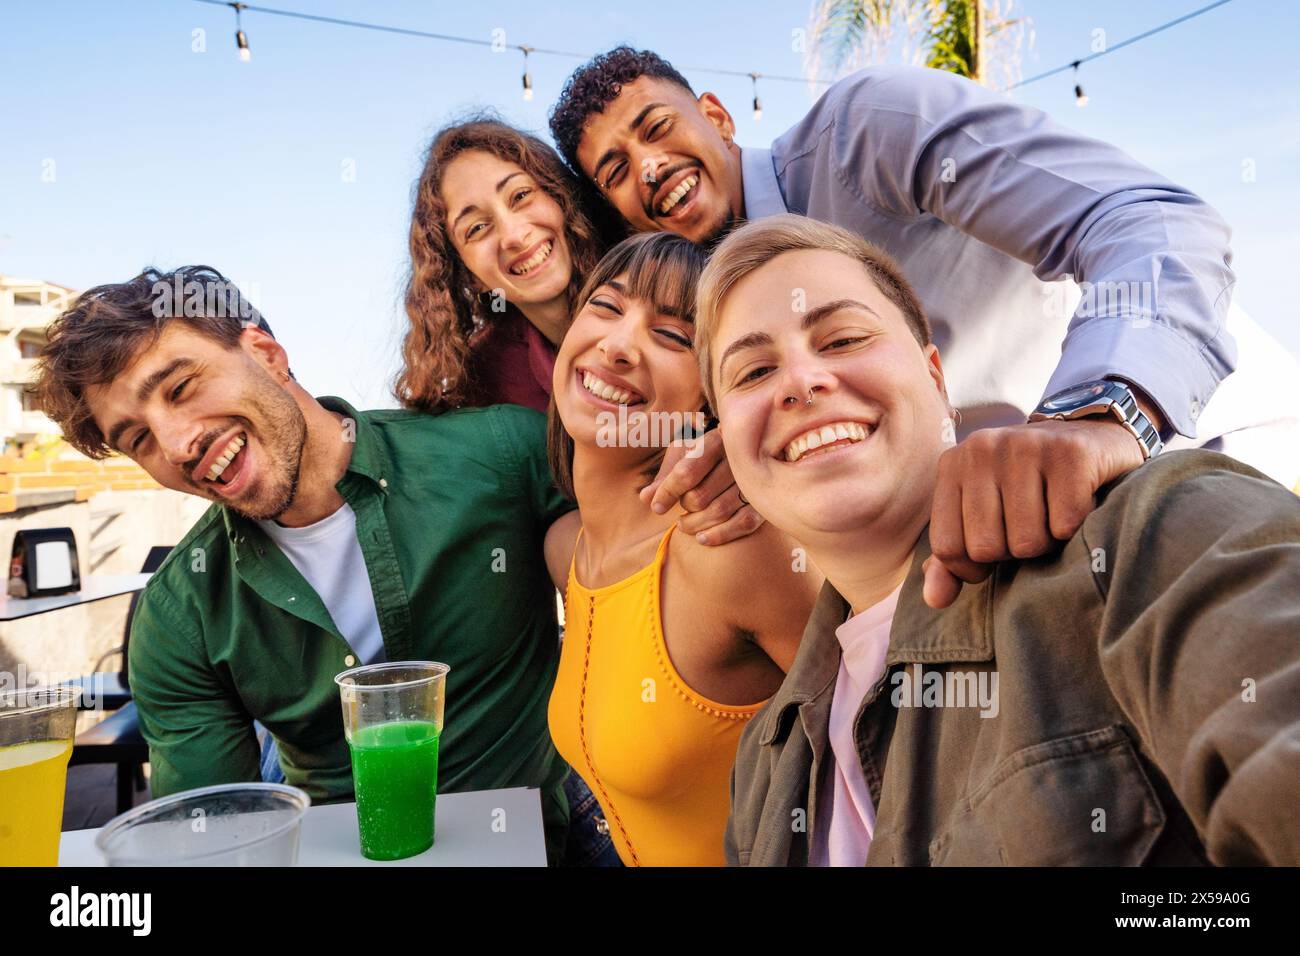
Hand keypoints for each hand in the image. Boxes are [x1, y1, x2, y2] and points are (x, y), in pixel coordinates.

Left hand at [638, 429, 764, 545]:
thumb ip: (664, 476)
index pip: (685, 472)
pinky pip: (742, 524)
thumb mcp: (683, 455)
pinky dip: (720, 535)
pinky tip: (702, 538)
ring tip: (684, 524)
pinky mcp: (764, 501)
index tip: (656, 508)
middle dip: (684, 508)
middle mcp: (737, 459)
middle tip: (680, 510)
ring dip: (695, 525)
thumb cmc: (707, 454)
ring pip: (719, 512)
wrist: (750, 452)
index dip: (666, 493)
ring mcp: (753, 481)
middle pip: (700, 496)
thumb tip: (645, 498)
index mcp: (715, 441)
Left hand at [924, 418, 1145, 608]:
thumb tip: (935, 600)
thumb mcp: (982, 519)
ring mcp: (1026, 445)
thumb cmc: (1030, 490)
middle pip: (987, 548)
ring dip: (1048, 543)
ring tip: (1053, 515)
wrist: (1093, 438)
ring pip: (1028, 541)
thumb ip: (953, 561)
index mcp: (952, 466)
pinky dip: (1075, 528)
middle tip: (1030, 526)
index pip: (947, 547)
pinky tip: (1077, 502)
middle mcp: (982, 449)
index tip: (995, 551)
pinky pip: (1066, 525)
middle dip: (1014, 553)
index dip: (973, 567)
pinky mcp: (1070, 453)